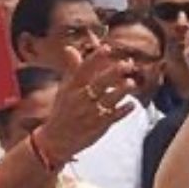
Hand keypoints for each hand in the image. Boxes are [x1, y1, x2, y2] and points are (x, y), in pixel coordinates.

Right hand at [38, 45, 135, 164]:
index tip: (106, 48)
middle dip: (113, 73)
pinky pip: (113, 117)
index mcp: (72, 88)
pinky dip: (123, 111)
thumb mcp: (64, 89)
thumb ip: (71, 69)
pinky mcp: (98, 126)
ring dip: (121, 91)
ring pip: (108, 100)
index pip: (83, 69)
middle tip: (127, 64)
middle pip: (98, 83)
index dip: (95, 58)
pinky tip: (132, 104)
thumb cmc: (62, 110)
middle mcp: (81, 99)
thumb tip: (70, 48)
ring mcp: (90, 113)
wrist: (56, 139)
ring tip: (131, 83)